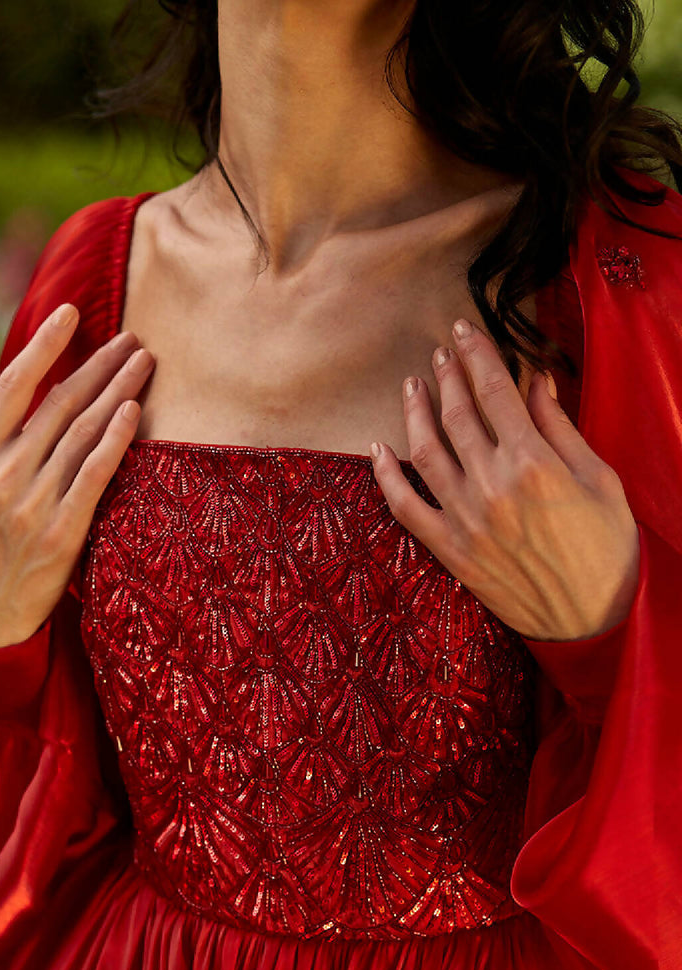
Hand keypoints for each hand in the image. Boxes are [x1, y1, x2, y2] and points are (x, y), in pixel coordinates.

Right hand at [0, 303, 154, 651]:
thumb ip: (9, 455)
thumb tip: (52, 412)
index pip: (12, 386)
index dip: (44, 345)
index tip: (72, 312)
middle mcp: (0, 474)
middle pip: (59, 402)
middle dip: (101, 365)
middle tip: (135, 339)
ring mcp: (29, 504)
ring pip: (81, 431)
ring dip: (118, 391)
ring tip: (145, 363)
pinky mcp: (59, 534)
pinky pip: (93, 475)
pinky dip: (114, 439)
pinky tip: (133, 411)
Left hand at [370, 317, 639, 640]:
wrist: (594, 620)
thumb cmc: (608, 548)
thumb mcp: (599, 479)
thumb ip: (560, 428)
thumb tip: (535, 382)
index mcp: (534, 463)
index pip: (495, 391)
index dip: (476, 355)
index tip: (463, 331)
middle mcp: (492, 487)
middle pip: (457, 415)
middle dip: (446, 376)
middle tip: (440, 353)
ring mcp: (465, 520)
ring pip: (424, 452)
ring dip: (415, 413)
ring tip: (412, 386)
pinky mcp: (450, 551)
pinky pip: (405, 508)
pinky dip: (386, 476)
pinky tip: (378, 449)